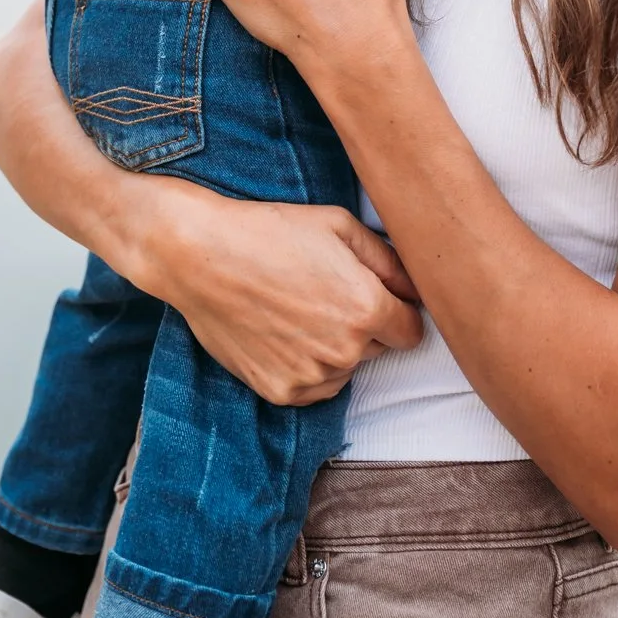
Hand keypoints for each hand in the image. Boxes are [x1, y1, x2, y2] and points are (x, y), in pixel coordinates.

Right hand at [148, 187, 422, 404]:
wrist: (201, 256)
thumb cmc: (271, 231)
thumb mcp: (339, 226)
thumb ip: (389, 260)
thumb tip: (417, 287)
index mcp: (365, 309)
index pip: (412, 331)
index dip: (399, 310)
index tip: (380, 295)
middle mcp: (344, 351)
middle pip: (380, 348)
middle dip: (365, 324)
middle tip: (327, 291)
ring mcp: (310, 376)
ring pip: (346, 368)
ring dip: (336, 347)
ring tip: (299, 308)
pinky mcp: (279, 392)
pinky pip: (314, 386)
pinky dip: (308, 365)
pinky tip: (283, 331)